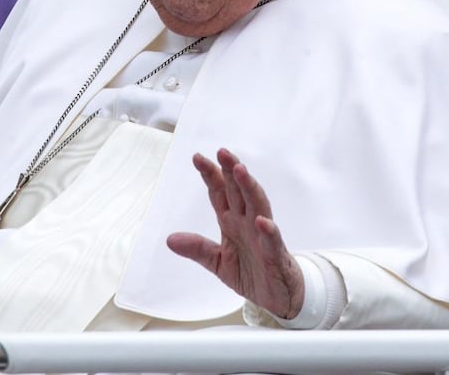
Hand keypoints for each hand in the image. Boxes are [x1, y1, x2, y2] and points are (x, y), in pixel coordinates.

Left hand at [166, 148, 304, 318]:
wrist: (278, 296)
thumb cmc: (252, 273)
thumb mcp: (218, 262)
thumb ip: (197, 249)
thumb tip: (170, 239)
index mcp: (232, 222)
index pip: (220, 193)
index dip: (210, 175)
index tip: (197, 157)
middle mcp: (248, 223)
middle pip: (239, 192)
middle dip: (231, 171)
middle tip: (222, 152)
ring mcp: (263, 237)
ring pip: (258, 206)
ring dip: (249, 188)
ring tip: (240, 171)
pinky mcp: (276, 256)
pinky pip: (273, 241)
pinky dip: (268, 230)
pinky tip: (261, 221)